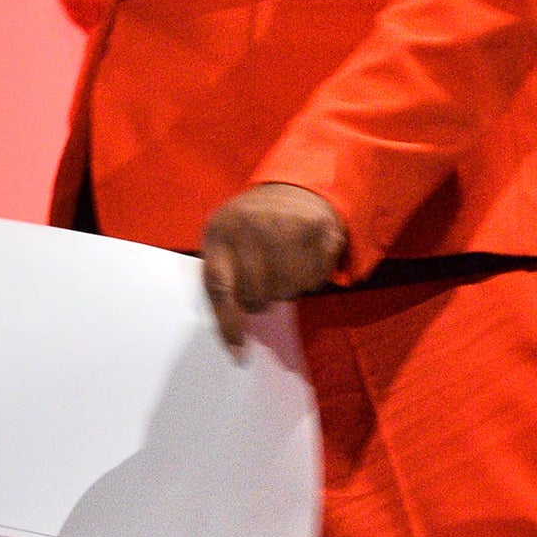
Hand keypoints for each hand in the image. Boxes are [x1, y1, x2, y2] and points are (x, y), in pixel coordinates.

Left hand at [199, 183, 346, 351]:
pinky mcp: (319, 230)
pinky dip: (312, 278)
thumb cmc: (252, 225)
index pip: (218, 286)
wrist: (298, 187)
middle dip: (260, 299)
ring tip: (286, 261)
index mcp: (220, 231)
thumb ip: (224, 277)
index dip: (227, 323)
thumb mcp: (226, 240)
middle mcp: (250, 227)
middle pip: (255, 295)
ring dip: (288, 287)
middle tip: (266, 280)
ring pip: (287, 292)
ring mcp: (287, 226)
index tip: (239, 350)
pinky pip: (315, 281)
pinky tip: (306, 256)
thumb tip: (235, 342)